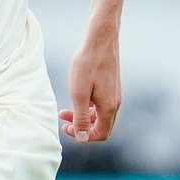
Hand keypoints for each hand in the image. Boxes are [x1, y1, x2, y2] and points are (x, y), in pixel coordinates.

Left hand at [60, 27, 121, 142]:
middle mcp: (115, 103)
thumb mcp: (79, 94)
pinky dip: (89, 108)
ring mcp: (115, 95)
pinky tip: (77, 97)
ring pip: (101, 117)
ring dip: (83, 117)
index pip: (100, 135)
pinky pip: (102, 106)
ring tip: (65, 110)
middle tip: (63, 119)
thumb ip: (81, 117)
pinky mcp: (112, 87)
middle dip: (82, 128)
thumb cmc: (87, 65)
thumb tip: (82, 139)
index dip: (83, 136)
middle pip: (102, 128)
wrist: (100, 40)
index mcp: (109, 108)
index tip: (66, 127)